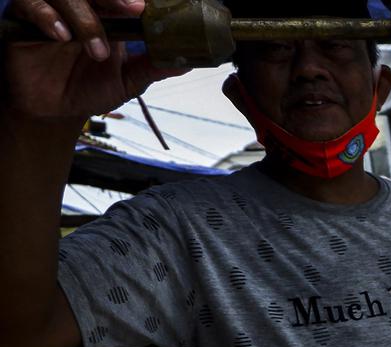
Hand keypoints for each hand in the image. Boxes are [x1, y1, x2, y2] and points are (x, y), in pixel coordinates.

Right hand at [3, 0, 187, 120]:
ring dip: (85, 18)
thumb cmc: (89, 89)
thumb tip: (187, 62)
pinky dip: (47, 17)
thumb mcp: (128, 81)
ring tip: (96, 49)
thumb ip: (153, 67)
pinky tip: (61, 37)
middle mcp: (79, 8)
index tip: (147, 7)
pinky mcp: (23, 21)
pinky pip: (30, 5)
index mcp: (107, 15)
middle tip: (132, 9)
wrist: (54, 112)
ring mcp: (52, 12)